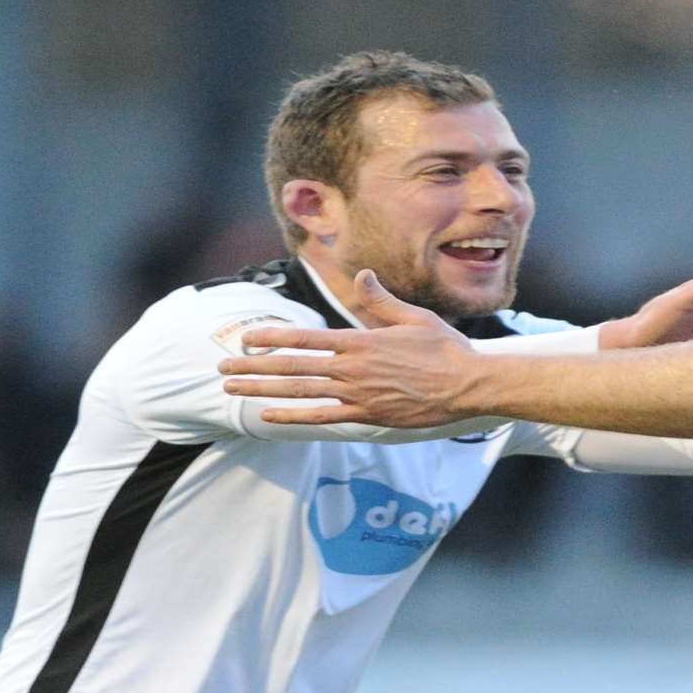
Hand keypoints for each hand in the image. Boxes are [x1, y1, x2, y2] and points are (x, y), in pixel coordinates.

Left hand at [220, 270, 481, 426]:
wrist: (469, 384)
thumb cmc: (446, 348)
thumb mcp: (414, 316)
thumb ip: (381, 300)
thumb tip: (362, 275)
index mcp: (361, 341)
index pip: (306, 338)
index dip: (272, 337)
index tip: (246, 337)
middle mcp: (353, 368)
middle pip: (292, 366)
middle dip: (253, 366)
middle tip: (222, 368)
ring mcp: (359, 394)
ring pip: (300, 391)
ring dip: (262, 389)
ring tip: (233, 389)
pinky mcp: (369, 415)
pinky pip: (323, 417)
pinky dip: (293, 416)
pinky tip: (269, 415)